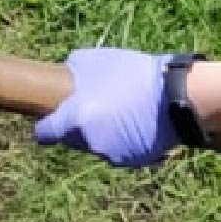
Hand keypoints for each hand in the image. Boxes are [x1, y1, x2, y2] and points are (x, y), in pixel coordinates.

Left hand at [34, 47, 181, 167]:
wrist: (175, 96)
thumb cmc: (133, 74)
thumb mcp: (95, 60)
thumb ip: (72, 71)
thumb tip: (64, 76)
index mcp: (77, 119)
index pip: (45, 133)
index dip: (45, 126)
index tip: (48, 120)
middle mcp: (89, 142)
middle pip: (72, 139)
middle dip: (76, 127)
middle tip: (93, 106)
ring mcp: (110, 155)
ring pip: (95, 145)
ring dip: (99, 134)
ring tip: (118, 111)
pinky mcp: (130, 161)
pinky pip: (117, 151)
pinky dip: (120, 141)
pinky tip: (133, 123)